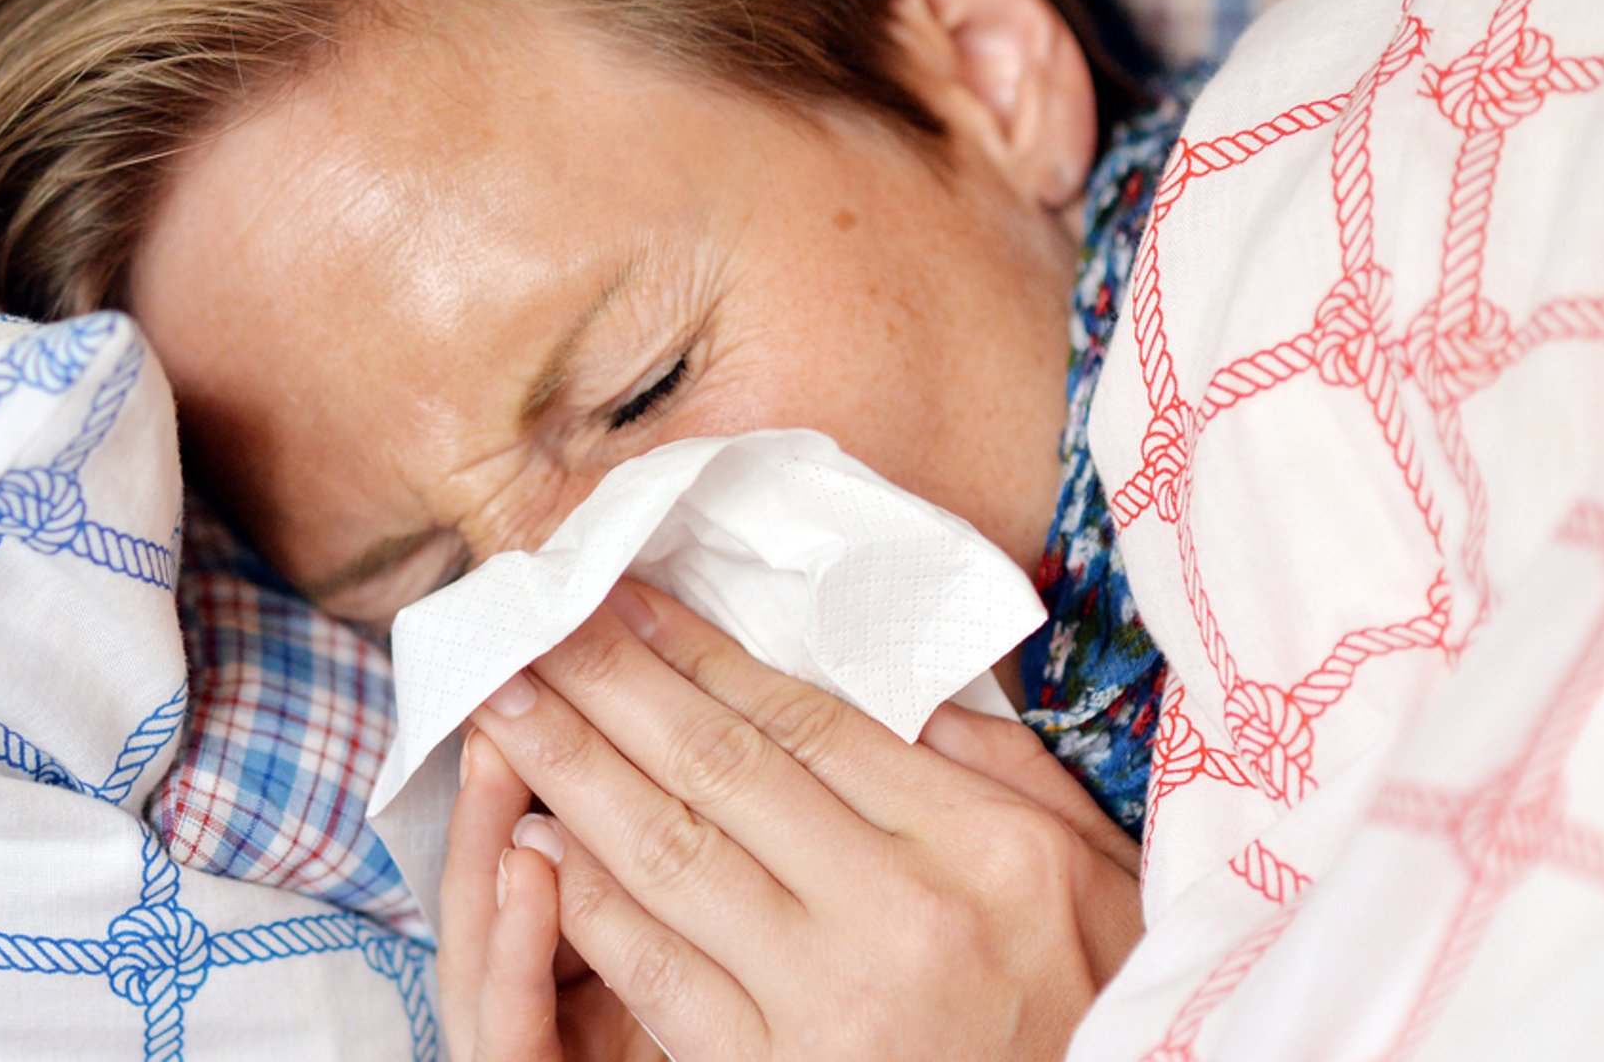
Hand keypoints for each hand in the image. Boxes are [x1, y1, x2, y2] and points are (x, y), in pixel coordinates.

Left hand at [436, 580, 1142, 1061]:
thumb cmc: (1095, 1003)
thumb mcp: (1091, 867)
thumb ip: (991, 764)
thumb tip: (882, 674)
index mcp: (981, 842)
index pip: (806, 722)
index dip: (698, 653)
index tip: (624, 598)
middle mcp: (903, 912)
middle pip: (721, 769)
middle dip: (610, 685)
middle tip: (529, 623)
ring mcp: (836, 1004)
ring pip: (674, 859)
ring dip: (575, 772)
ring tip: (507, 709)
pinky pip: (665, 977)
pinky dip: (595, 905)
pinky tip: (542, 845)